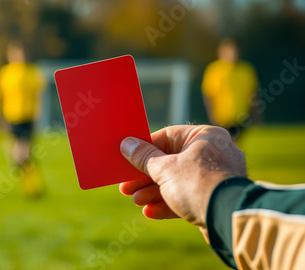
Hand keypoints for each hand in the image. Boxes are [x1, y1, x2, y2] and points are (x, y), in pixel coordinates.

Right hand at [119, 125, 246, 229]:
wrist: (228, 218)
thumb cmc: (198, 184)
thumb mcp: (164, 169)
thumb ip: (143, 157)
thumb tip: (127, 144)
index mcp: (204, 136)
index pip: (167, 136)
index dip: (144, 149)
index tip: (128, 157)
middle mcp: (213, 152)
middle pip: (170, 161)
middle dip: (146, 177)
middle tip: (127, 186)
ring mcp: (216, 176)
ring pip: (178, 181)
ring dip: (154, 192)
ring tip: (137, 201)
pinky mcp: (215, 197)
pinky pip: (188, 196)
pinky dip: (169, 203)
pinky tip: (150, 212)